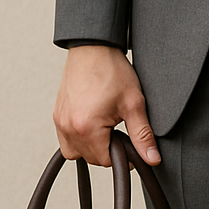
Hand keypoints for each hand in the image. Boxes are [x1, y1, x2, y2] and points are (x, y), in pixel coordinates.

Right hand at [53, 46, 160, 167]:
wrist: (93, 48)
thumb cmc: (112, 71)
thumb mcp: (133, 104)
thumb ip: (142, 135)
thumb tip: (152, 159)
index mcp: (86, 128)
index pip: (106, 161)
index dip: (123, 153)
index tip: (130, 138)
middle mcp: (68, 127)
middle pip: (91, 158)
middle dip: (108, 149)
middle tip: (119, 127)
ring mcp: (60, 121)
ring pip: (77, 152)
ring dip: (92, 146)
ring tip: (106, 127)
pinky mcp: (57, 115)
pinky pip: (66, 140)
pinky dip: (79, 138)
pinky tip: (92, 124)